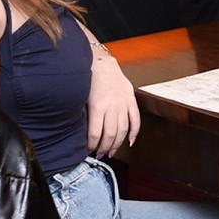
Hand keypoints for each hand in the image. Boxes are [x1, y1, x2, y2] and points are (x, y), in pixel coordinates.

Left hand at [87, 41, 139, 157]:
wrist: (103, 64)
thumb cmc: (90, 80)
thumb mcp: (83, 98)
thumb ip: (85, 115)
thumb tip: (83, 133)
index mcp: (98, 106)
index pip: (95, 133)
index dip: (92, 145)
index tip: (89, 150)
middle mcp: (112, 107)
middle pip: (110, 134)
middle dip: (105, 147)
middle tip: (100, 154)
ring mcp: (123, 104)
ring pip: (123, 130)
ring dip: (118, 144)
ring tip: (112, 152)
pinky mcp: (131, 101)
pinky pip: (135, 120)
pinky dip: (134, 132)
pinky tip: (130, 141)